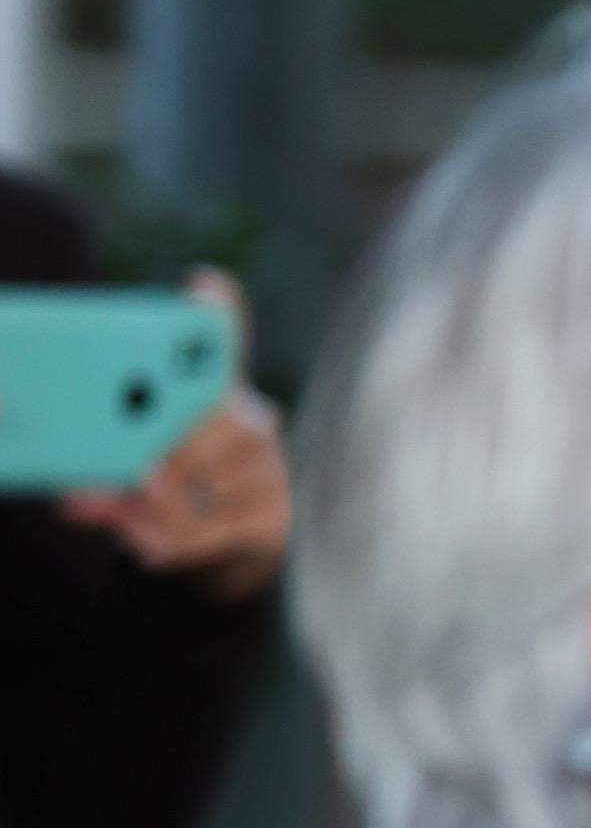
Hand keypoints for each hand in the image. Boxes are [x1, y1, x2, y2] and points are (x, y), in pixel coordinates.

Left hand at [60, 274, 287, 598]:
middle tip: (140, 469)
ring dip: (163, 503)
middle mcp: (250, 418)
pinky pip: (223, 529)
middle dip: (179, 444)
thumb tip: (78, 491)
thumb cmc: (161, 481)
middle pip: (228, 417)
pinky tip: (142, 543)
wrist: (222, 539)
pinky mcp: (276, 514)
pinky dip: (175, 539)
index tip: (201, 285)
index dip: (216, 310)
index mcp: (208, 390)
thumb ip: (94, 464)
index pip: (222, 335)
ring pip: (219, 480)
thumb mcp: (119, 461)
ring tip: (120, 515)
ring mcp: (269, 468)